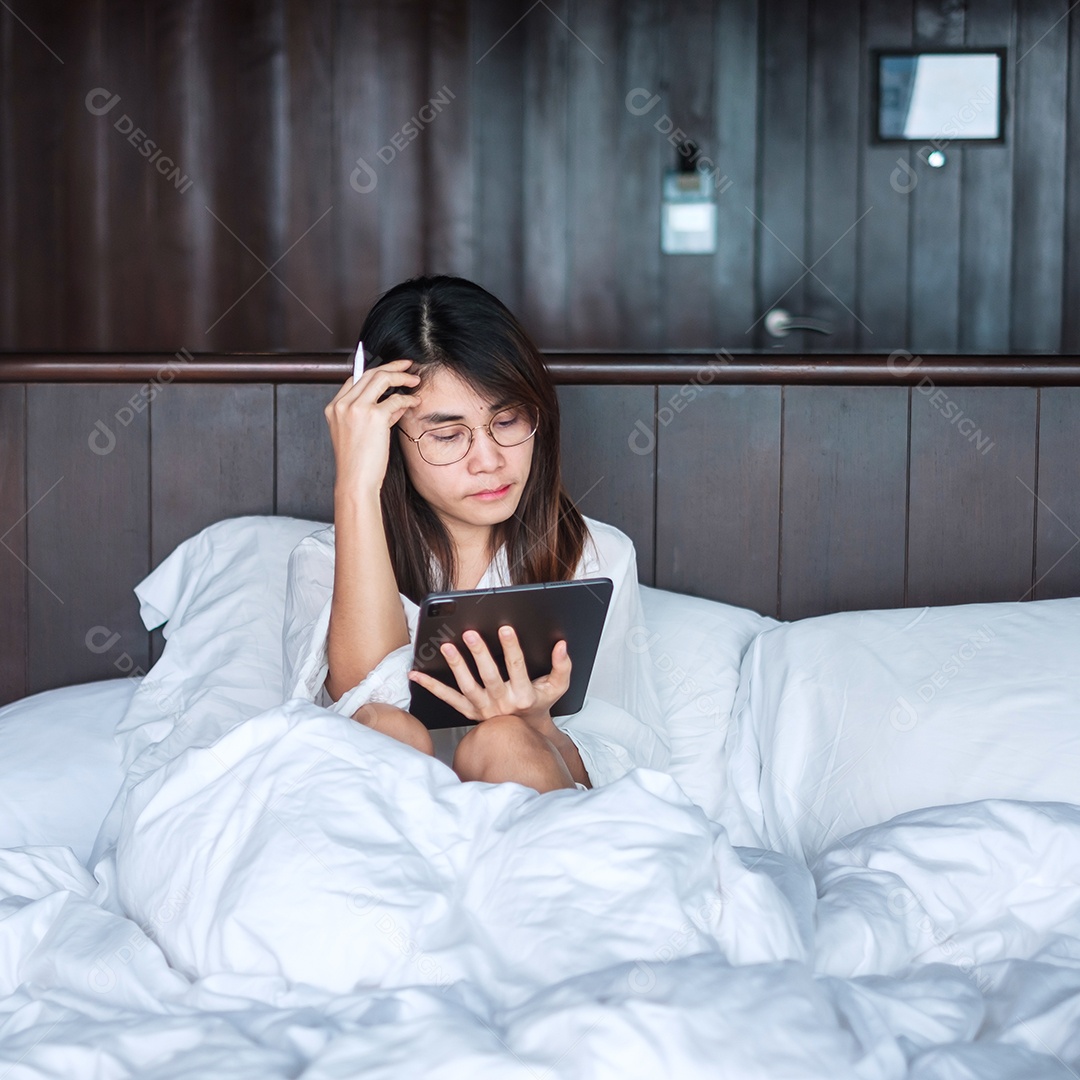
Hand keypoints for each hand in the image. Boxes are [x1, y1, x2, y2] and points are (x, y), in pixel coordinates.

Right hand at [324, 358, 420, 495]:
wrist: (355, 481)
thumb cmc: (358, 463)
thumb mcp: (359, 433)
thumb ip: (373, 414)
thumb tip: (395, 401)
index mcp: (333, 408)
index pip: (354, 379)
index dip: (374, 372)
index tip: (389, 371)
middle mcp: (342, 404)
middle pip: (369, 373)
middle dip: (391, 366)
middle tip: (407, 365)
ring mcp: (357, 408)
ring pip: (382, 378)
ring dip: (401, 376)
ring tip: (415, 379)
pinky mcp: (374, 416)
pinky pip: (396, 399)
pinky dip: (408, 398)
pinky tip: (415, 402)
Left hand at [407, 625, 571, 731]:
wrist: (524, 732)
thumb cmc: (539, 704)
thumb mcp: (558, 687)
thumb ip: (562, 666)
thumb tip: (562, 645)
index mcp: (523, 695)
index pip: (517, 667)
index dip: (511, 647)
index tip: (505, 628)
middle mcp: (501, 703)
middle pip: (489, 676)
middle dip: (479, 654)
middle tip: (470, 633)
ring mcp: (482, 708)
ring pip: (467, 686)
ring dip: (456, 666)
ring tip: (446, 647)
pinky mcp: (468, 711)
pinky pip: (447, 699)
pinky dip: (430, 686)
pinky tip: (415, 673)